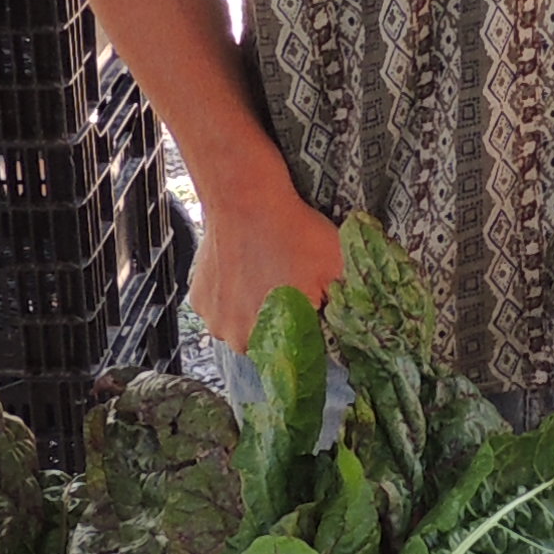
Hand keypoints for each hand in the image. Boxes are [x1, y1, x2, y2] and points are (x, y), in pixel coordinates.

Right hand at [188, 164, 348, 354]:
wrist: (246, 200)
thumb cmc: (295, 235)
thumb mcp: (335, 271)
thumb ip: (345, 306)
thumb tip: (354, 325)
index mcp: (274, 342)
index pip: (296, 354)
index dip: (308, 334)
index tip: (314, 310)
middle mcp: (238, 340)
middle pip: (268, 343)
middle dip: (281, 323)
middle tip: (291, 287)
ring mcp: (214, 320)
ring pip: (242, 326)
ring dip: (255, 310)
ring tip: (267, 276)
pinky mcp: (198, 300)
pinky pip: (222, 308)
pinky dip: (233, 296)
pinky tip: (246, 271)